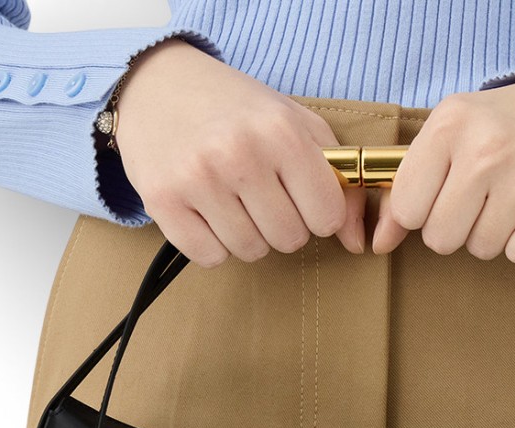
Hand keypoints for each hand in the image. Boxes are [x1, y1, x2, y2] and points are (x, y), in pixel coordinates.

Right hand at [114, 38, 366, 265]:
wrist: (157, 83)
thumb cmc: (237, 111)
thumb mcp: (297, 127)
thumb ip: (339, 182)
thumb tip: (358, 244)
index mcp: (281, 131)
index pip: (326, 218)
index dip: (317, 212)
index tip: (299, 195)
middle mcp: (240, 153)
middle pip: (289, 239)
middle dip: (281, 225)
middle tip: (260, 195)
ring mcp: (197, 178)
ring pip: (250, 251)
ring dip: (247, 235)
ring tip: (231, 199)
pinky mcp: (162, 199)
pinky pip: (209, 257)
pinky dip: (212, 243)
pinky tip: (205, 210)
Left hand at [371, 77, 514, 265]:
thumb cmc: (503, 129)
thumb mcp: (449, 138)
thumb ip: (407, 189)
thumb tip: (378, 242)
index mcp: (450, 123)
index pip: (408, 209)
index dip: (423, 212)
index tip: (443, 194)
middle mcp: (487, 146)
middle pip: (442, 239)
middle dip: (457, 229)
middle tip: (480, 200)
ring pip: (483, 248)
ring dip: (493, 235)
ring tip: (510, 200)